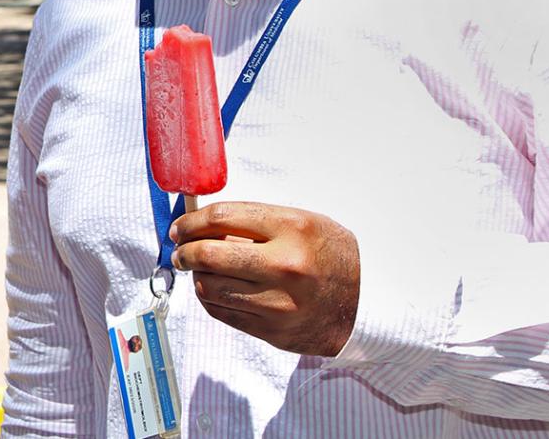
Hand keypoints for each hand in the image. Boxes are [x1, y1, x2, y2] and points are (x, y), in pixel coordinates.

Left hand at [170, 201, 359, 356]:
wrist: (368, 303)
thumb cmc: (330, 256)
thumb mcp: (302, 223)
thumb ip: (255, 222)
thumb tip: (202, 222)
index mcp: (293, 229)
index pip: (222, 217)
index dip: (192, 221)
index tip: (181, 225)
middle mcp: (285, 266)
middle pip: (209, 255)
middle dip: (184, 250)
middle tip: (180, 249)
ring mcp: (279, 302)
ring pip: (209, 288)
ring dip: (196, 277)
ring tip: (200, 270)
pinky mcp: (274, 331)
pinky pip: (222, 313)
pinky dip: (210, 300)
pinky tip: (215, 290)